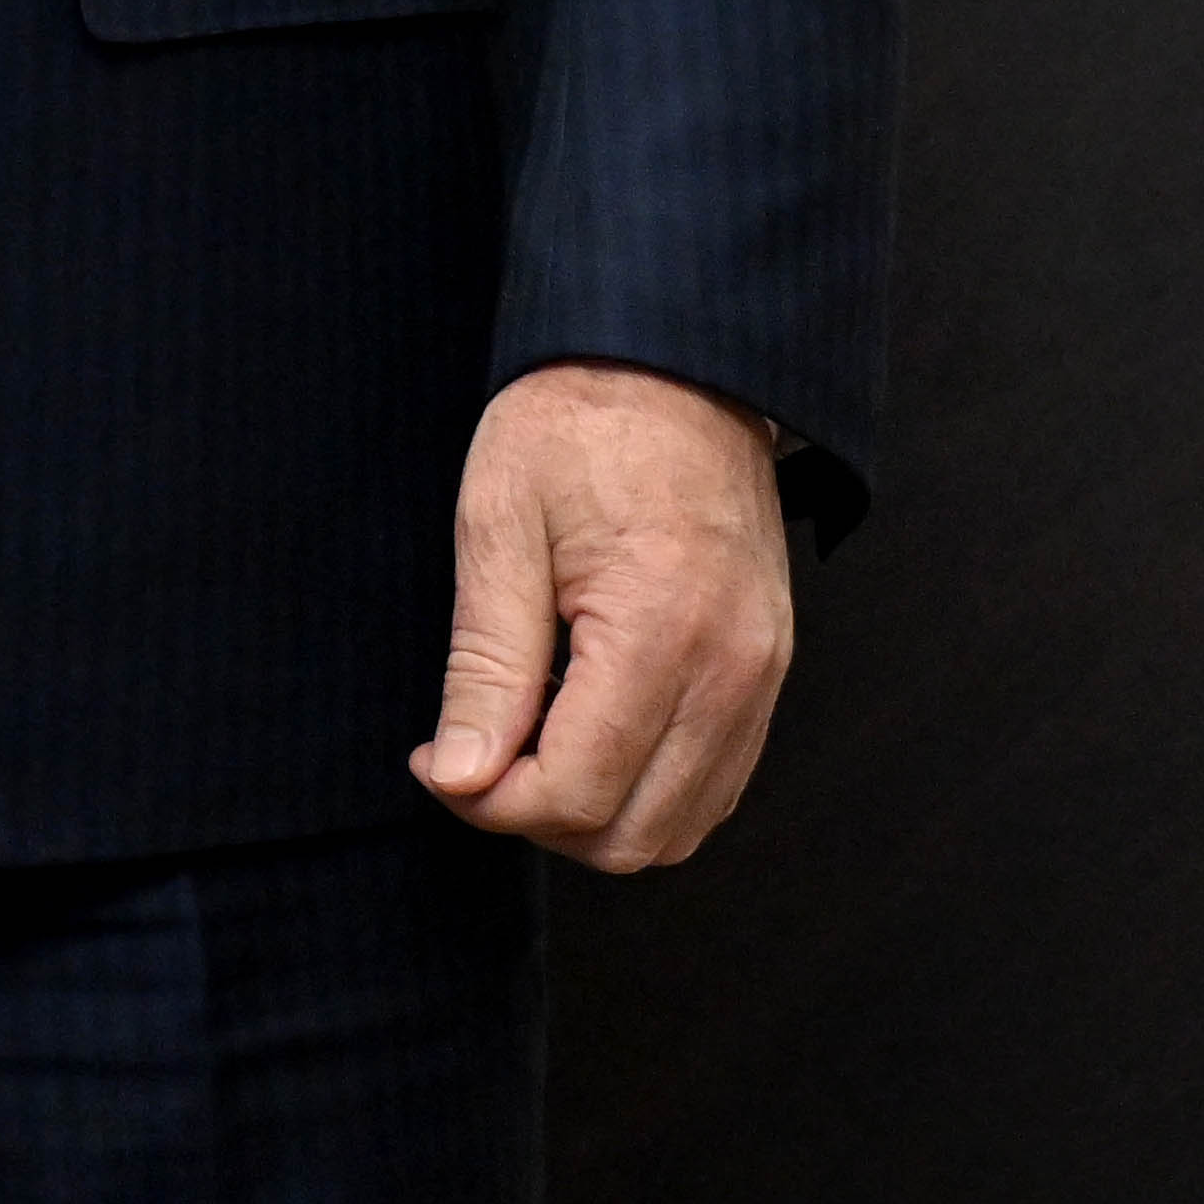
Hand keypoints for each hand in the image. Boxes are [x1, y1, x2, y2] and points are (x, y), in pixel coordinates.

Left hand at [413, 359, 797, 868]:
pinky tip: (583, 732)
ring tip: (524, 743)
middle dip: (537, 818)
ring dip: (594, 814)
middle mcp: (731, 672)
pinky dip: (645, 789)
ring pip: (680, 827)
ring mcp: (762, 679)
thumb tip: (459, 777)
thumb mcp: (498, 528)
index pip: (577, 791)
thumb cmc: (575, 427)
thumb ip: (483, 666)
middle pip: (633, 835)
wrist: (672, 367)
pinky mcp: (768, 674)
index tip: (435, 760)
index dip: (489, 801)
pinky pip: (713, 784)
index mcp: (659, 631)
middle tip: (472, 756)